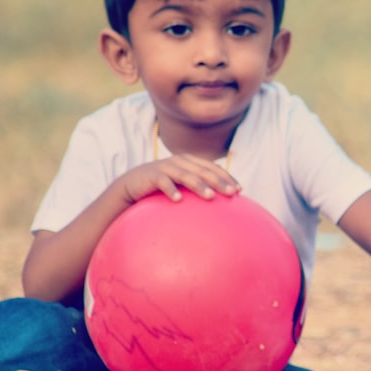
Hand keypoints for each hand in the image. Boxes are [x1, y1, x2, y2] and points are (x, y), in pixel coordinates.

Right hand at [116, 154, 240, 203]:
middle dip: (219, 181)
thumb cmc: (161, 188)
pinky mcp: (151, 175)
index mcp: (190, 162)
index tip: (239, 190)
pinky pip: (163, 182)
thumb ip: (198, 191)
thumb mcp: (181, 187)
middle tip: (232, 193)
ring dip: (199, 185)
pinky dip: (171, 189)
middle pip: (203, 170)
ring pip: (186, 175)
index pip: (213, 168)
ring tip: (210, 196)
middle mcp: (180, 162)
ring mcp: (165, 167)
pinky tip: (178, 200)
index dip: (226, 177)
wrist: (131, 185)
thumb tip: (220, 208)